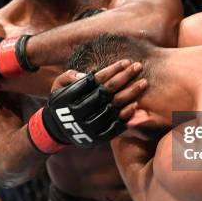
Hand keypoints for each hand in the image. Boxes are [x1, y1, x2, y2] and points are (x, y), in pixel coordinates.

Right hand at [28, 60, 146, 152]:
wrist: (60, 129)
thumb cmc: (63, 101)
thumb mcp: (58, 86)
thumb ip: (68, 76)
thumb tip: (85, 75)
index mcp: (67, 98)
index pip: (93, 81)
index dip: (111, 70)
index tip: (126, 61)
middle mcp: (77, 114)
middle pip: (105, 92)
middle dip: (124, 78)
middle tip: (138, 66)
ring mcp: (88, 128)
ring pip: (113, 108)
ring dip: (130, 94)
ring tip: (143, 82)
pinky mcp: (97, 139)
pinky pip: (114, 127)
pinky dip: (126, 115)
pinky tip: (136, 104)